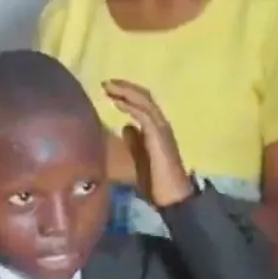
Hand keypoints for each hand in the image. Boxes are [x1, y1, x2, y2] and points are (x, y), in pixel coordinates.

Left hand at [101, 80, 191, 206]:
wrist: (171, 195)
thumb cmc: (155, 180)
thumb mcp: (140, 156)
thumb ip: (134, 141)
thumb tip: (126, 127)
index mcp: (156, 128)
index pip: (143, 102)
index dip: (127, 93)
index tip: (109, 88)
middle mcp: (161, 124)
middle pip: (144, 96)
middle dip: (125, 87)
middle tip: (106, 83)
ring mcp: (161, 129)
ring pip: (144, 102)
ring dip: (126, 92)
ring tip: (109, 87)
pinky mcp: (159, 137)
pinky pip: (145, 116)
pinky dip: (131, 106)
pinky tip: (118, 102)